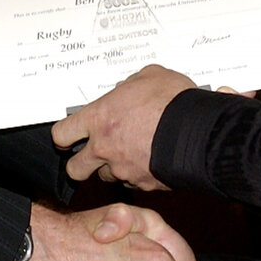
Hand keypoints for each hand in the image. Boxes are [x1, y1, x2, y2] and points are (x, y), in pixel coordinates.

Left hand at [54, 64, 194, 190]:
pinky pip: (134, 183)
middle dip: (80, 164)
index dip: (63, 136)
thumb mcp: (149, 76)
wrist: (198, 132)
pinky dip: (138, 175)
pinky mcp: (143, 184)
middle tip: (89, 157)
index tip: (67, 136)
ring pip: (106, 178)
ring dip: (113, 169)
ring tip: (128, 156)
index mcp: (99, 118)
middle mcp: (105, 148)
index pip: (62, 134)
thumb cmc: (173, 103)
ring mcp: (123, 170)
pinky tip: (150, 162)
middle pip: (75, 169)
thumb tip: (129, 88)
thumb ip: (130, 84)